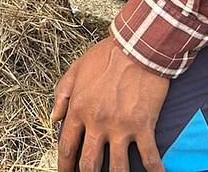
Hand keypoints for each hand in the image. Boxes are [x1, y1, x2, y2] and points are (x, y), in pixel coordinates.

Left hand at [52, 38, 169, 171]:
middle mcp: (97, 122)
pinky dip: (153, 171)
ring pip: (117, 167)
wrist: (136, 47)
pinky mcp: (143, 125)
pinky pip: (149, 157)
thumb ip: (62, 95)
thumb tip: (54, 117)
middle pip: (88, 163)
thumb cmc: (106, 56)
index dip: (64, 166)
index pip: (66, 147)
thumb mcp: (75, 70)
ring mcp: (120, 126)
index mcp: (78, 109)